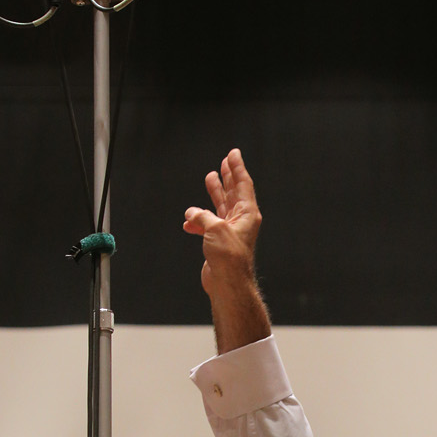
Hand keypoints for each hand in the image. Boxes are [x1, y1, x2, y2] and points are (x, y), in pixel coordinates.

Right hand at [184, 148, 270, 352]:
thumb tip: (191, 214)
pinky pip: (208, 224)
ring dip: (215, 193)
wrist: (227, 283)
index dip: (237, 168)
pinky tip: (189, 221)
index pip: (243, 184)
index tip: (233, 153)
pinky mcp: (219, 242)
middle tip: (225, 161)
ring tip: (210, 178)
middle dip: (228, 177)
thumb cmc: (228, 257)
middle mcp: (240, 220)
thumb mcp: (215, 229)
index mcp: (247, 213)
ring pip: (221, 206)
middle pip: (234, 192)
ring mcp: (230, 230)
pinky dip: (198, 221)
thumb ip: (202, 216)